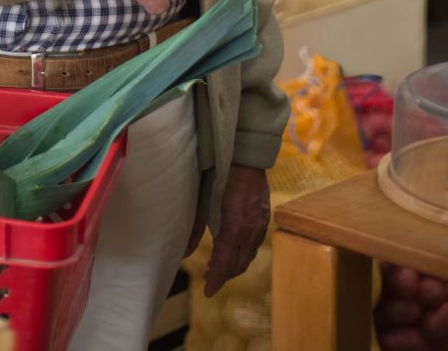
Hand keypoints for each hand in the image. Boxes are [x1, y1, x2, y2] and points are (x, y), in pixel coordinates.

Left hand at [184, 165, 269, 296]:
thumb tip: (183, 253)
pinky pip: (254, 243)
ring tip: (217, 268)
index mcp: (235, 225)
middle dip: (224, 274)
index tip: (208, 291)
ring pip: (248, 254)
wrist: (244, 156)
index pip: (226, 261)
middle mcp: (251, 228)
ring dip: (234, 265)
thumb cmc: (218, 176)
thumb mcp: (200, 203)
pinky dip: (243, 252)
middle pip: (239, 262)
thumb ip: (192, 229)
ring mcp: (260, 223)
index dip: (217, 279)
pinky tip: (231, 251)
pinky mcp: (264, 217)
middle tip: (209, 279)